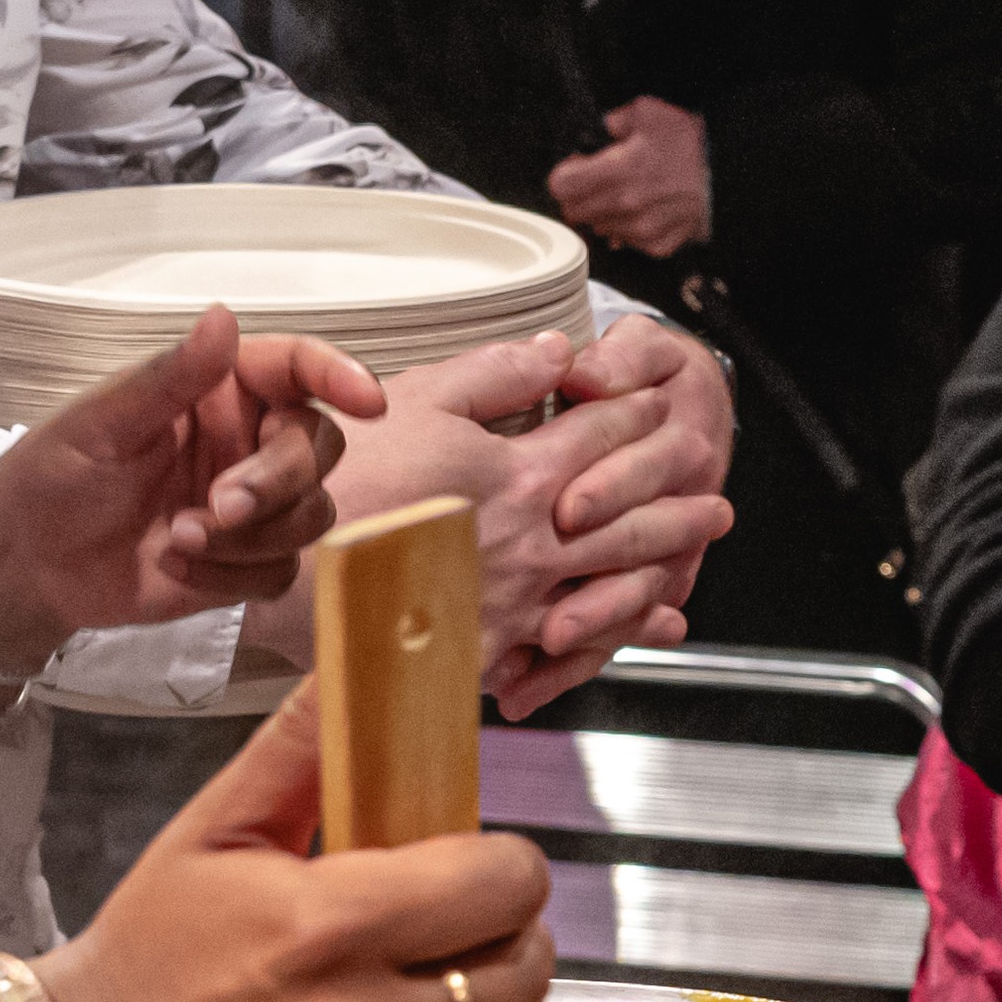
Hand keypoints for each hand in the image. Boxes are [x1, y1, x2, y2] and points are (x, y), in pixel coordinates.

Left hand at [0, 310, 370, 656]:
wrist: (25, 564)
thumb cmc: (54, 474)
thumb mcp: (101, 420)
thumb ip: (169, 376)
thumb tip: (223, 316)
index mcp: (218, 391)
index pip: (297, 370)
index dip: (340, 377)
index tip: (368, 402)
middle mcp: (245, 443)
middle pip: (318, 450)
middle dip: (279, 481)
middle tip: (221, 504)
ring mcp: (249, 508)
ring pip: (312, 515)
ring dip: (253, 535)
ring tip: (178, 538)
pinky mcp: (244, 565)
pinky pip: (280, 571)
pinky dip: (232, 575)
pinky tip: (173, 566)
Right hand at [39, 693, 561, 1001]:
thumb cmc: (143, 961)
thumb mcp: (207, 837)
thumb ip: (298, 752)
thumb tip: (363, 658)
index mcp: (325, 928)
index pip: (504, 882)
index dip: (500, 865)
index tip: (470, 867)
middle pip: (526, 966)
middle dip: (506, 935)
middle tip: (459, 930)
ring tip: (455, 997)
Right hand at [324, 324, 740, 706]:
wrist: (287, 572)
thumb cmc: (343, 480)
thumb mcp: (417, 400)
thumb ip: (496, 375)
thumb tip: (559, 351)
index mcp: (519, 472)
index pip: (599, 436)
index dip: (635, 413)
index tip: (663, 401)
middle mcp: (533, 540)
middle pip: (628, 517)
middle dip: (676, 499)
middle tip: (714, 493)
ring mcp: (517, 601)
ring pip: (614, 582)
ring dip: (663, 563)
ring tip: (692, 554)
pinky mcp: (490, 650)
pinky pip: (571, 646)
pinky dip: (618, 635)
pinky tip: (646, 627)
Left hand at [542, 97, 713, 259]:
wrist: (732, 168)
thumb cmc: (692, 140)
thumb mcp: (647, 111)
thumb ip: (613, 121)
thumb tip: (597, 132)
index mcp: (619, 170)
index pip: (561, 185)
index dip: (566, 172)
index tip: (577, 167)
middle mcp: (627, 205)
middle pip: (575, 211)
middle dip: (581, 193)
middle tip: (599, 179)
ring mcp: (643, 228)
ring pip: (599, 228)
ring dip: (605, 212)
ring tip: (627, 192)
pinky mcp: (659, 244)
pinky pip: (627, 241)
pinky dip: (630, 227)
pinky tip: (644, 209)